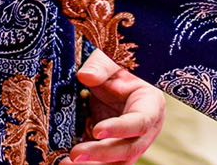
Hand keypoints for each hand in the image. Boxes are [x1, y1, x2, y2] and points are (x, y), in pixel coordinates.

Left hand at [68, 50, 165, 164]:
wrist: (118, 83)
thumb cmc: (120, 71)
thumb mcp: (113, 62)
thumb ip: (100, 67)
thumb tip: (85, 76)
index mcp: (151, 106)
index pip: (139, 122)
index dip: (120, 129)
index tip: (96, 130)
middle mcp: (145, 131)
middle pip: (128, 149)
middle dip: (102, 154)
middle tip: (75, 154)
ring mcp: (131, 144)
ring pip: (118, 164)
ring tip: (66, 164)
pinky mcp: (115, 153)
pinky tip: (67, 164)